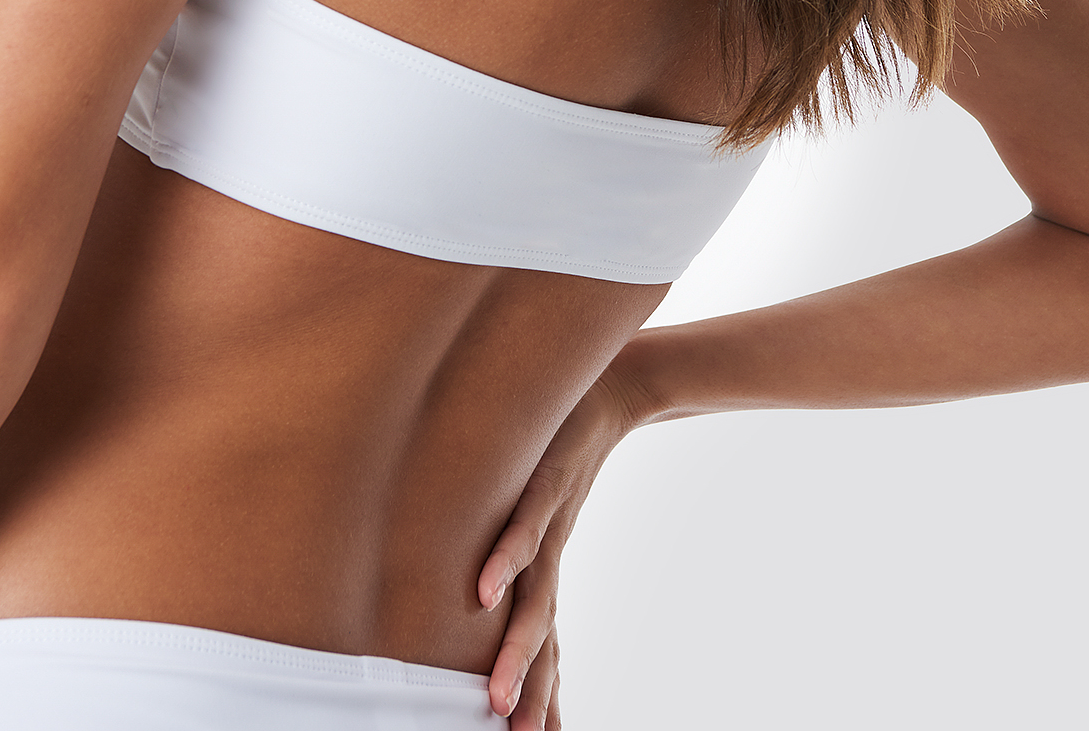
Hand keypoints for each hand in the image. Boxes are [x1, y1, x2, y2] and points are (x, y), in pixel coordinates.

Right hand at [477, 364, 645, 726]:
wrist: (613, 389)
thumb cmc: (562, 446)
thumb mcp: (531, 501)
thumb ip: (507, 534)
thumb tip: (475, 569)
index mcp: (544, 566)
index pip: (542, 644)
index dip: (538, 692)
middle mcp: (550, 556)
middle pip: (540, 639)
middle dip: (529, 694)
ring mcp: (551, 522)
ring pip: (533, 599)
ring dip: (516, 652)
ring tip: (498, 700)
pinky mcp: (548, 480)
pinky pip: (523, 526)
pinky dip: (504, 558)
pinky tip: (482, 589)